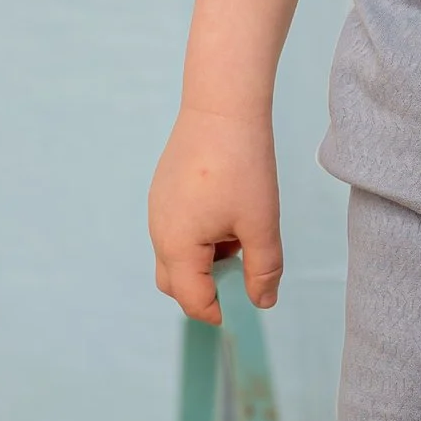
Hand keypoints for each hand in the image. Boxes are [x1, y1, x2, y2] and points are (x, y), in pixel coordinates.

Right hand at [148, 97, 281, 322]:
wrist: (221, 107)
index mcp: (178, 246)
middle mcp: (158, 231)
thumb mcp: (261, 223)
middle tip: (241, 277)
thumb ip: (263, 269)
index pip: (191, 299)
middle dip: (205, 291)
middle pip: (174, 283)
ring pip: (176, 256)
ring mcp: (157, 209)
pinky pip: (176, 231)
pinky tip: (228, 213)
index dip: (218, 313)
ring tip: (240, 236)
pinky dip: (199, 238)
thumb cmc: (242, 165)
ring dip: (205, 262)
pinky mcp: (163, 192)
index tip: (244, 310)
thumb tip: (261, 302)